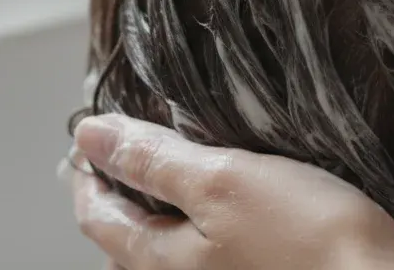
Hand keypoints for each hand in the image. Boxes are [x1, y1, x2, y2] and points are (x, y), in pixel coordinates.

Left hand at [70, 114, 393, 269]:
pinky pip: (202, 260)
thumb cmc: (306, 239)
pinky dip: (193, 229)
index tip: (86, 135)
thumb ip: (155, 161)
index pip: (95, 215)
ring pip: (163, 254)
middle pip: (124, 240)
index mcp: (157, 261)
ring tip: (164, 176)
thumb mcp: (223, 181)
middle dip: (117, 193)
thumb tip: (90, 136)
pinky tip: (218, 213)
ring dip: (156, 213)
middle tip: (118, 150)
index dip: (87, 171)